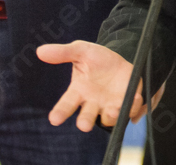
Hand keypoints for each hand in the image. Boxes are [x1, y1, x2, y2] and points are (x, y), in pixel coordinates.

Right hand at [38, 40, 161, 130]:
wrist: (120, 58)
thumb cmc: (97, 58)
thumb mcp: (81, 51)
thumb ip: (63, 52)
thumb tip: (40, 51)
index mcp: (79, 91)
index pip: (66, 104)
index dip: (60, 112)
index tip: (54, 119)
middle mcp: (93, 103)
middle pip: (87, 117)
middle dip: (85, 121)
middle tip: (84, 124)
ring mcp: (110, 105)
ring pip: (108, 118)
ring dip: (110, 116)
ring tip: (112, 110)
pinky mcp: (127, 103)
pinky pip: (130, 109)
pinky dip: (133, 106)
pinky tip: (135, 98)